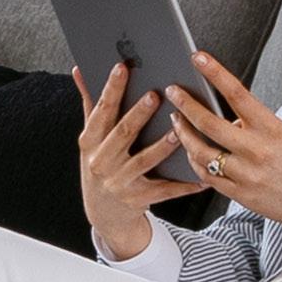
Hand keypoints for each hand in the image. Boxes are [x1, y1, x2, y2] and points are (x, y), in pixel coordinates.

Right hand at [75, 63, 198, 261]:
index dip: (111, 89)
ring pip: (144, 161)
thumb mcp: (91, 139)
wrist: (103, 213)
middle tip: (156, 94)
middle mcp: (101, 162)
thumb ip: (90, 104)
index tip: (122, 67)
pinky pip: (165, 190)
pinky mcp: (139, 199)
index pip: (101, 111)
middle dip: (138, 114)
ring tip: (178, 131)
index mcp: (90, 142)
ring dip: (162, 147)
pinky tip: (201, 177)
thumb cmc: (101, 165)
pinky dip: (184, 184)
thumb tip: (80, 69)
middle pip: (122, 134)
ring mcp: (120, 182)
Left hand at [163, 58, 281, 277]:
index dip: (215, 72)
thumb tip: (230, 120)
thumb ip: (258, 125)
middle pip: (209, 122)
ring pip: (201, 151)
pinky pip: (207, 176)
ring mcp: (246, 174)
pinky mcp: (241, 194)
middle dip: (185, 104)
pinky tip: (192, 153)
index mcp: (272, 129)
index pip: (237, 93)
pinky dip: (196, 162)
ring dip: (183, 134)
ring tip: (177, 122)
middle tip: (173, 92)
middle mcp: (257, 150)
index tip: (198, 57)